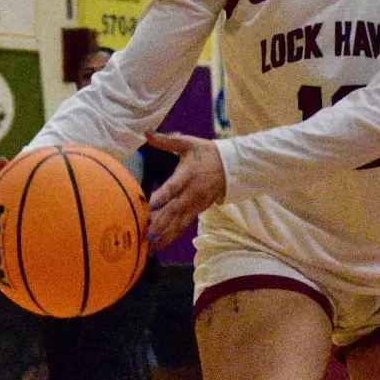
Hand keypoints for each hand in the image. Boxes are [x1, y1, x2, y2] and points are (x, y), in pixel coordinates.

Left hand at [144, 132, 227, 247]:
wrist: (232, 167)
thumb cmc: (207, 153)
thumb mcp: (188, 143)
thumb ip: (167, 141)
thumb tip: (146, 133)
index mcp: (187, 174)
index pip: (174, 186)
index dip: (164, 195)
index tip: (152, 205)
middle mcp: (192, 192)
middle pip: (175, 210)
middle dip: (161, 223)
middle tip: (146, 234)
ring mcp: (196, 204)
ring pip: (179, 222)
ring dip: (165, 234)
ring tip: (151, 246)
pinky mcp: (198, 211)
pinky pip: (183, 225)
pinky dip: (172, 235)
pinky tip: (160, 244)